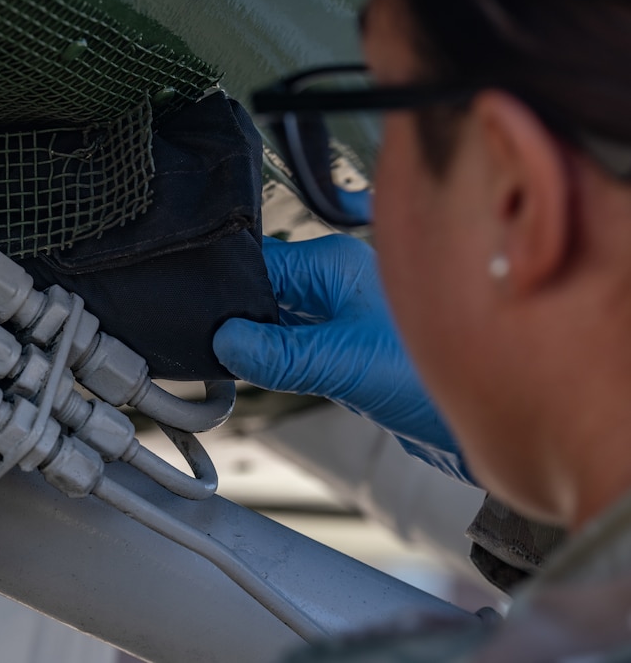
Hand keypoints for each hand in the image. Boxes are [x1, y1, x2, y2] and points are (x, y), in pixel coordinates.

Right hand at [213, 235, 472, 483]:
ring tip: (232, 362)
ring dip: (257, 341)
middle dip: (238, 316)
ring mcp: (342, 318)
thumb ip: (281, 354)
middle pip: (266, 290)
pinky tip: (262, 376)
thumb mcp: (346, 364)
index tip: (200, 318)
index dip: (227, 290)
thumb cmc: (439, 381)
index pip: (262, 264)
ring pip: (279, 320)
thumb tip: (226, 341)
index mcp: (338, 266)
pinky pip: (295, 346)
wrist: (490, 427)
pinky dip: (275, 360)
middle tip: (209, 346)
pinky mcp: (346, 351)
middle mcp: (339, 285)